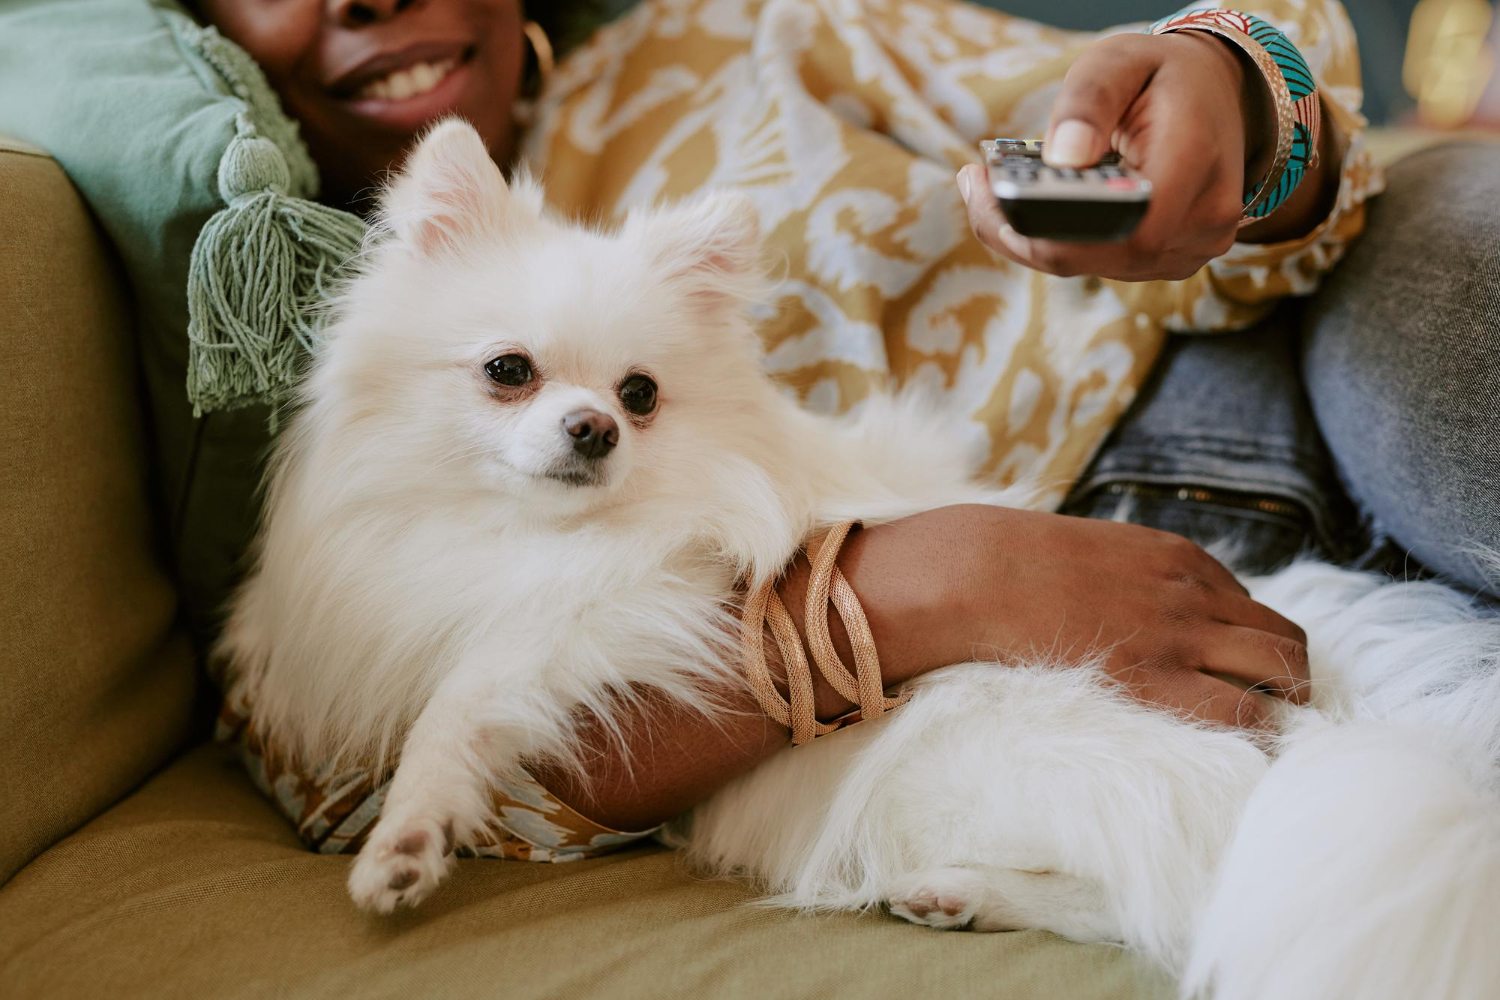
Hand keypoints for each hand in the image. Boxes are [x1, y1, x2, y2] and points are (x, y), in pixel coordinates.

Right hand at [829, 505, 1308, 728]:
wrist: (980, 573)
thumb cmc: (1019, 568)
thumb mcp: (1095, 551)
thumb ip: (1133, 575)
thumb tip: (1137, 605)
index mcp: (1179, 559)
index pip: (1249, 604)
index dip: (1248, 642)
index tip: (1232, 671)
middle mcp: (1196, 595)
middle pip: (1285, 638)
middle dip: (1289, 676)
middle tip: (1269, 711)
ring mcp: (1182, 637)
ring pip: (1282, 671)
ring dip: (1283, 703)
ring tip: (1261, 736)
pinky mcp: (1157, 682)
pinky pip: (1239, 715)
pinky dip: (1250, 732)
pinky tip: (1230, 749)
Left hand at [956, 30, 1272, 279]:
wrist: (1213, 96)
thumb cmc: (1161, 76)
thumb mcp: (1120, 60)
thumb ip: (1089, 102)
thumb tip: (1062, 159)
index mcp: (1198, 159)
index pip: (1131, 225)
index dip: (1059, 227)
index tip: (997, 193)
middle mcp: (1203, 218)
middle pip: (1099, 254)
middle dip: (1027, 228)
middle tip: (976, 185)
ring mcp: (1189, 248)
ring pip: (1092, 265)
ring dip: (1035, 235)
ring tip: (994, 190)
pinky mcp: (1167, 260)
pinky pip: (1099, 264)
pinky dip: (1057, 240)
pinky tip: (1029, 207)